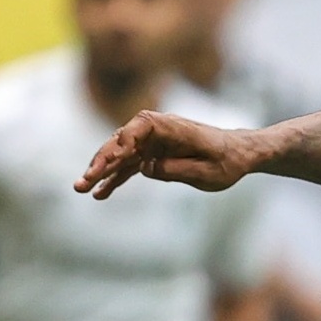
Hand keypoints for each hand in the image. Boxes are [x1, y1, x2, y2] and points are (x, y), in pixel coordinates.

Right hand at [77, 112, 257, 198]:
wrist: (239, 155)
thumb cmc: (227, 161)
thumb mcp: (208, 171)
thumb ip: (176, 169)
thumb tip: (146, 168)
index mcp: (171, 127)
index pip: (139, 127)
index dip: (123, 142)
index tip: (112, 160)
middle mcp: (156, 131)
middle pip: (122, 142)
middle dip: (101, 161)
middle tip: (84, 180)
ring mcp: (151, 143)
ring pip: (120, 156)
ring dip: (100, 172)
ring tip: (82, 188)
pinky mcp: (151, 156)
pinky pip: (128, 167)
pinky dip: (115, 179)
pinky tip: (100, 194)